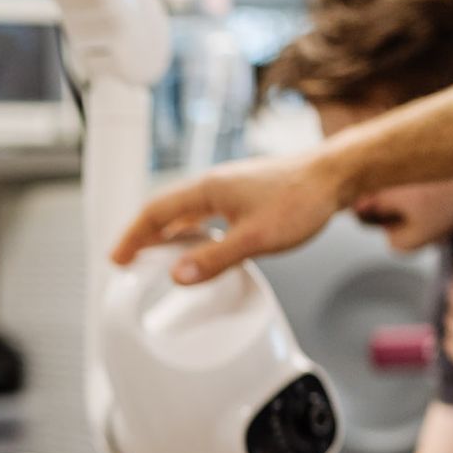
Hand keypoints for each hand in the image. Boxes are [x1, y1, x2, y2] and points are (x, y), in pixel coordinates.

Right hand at [110, 150, 353, 282]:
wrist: (335, 176)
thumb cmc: (301, 200)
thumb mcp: (255, 238)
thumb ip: (214, 258)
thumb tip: (178, 276)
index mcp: (207, 190)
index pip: (155, 212)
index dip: (132, 237)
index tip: (117, 258)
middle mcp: (213, 184)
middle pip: (165, 210)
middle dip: (143, 235)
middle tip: (127, 259)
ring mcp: (229, 188)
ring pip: (185, 211)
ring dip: (166, 233)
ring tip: (155, 255)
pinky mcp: (244, 194)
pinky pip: (204, 212)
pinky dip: (190, 230)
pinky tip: (199, 243)